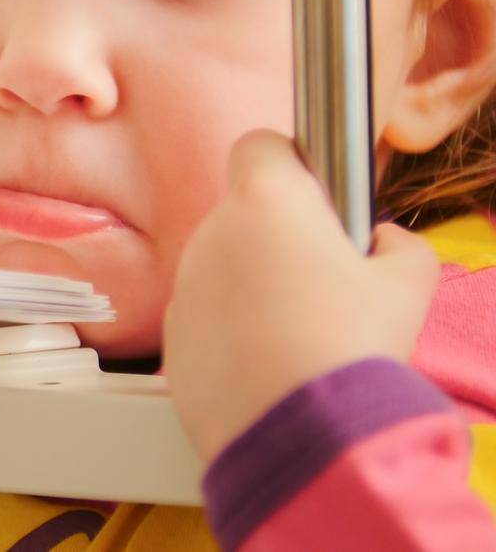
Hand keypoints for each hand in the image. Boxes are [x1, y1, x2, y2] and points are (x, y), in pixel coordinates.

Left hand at [163, 130, 441, 461]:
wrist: (300, 433)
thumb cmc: (352, 347)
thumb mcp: (408, 284)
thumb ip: (397, 244)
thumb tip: (380, 241)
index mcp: (265, 202)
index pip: (259, 145)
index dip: (289, 164)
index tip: (315, 197)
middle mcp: (211, 234)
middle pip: (242, 215)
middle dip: (276, 237)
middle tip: (320, 282)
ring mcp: (183, 287)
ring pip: (220, 268)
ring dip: (251, 286)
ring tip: (299, 333)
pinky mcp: (170, 338)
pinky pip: (204, 318)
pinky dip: (230, 332)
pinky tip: (268, 364)